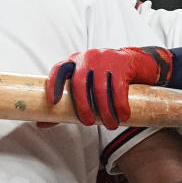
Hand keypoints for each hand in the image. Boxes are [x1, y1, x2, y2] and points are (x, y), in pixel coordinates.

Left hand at [46, 46, 172, 129]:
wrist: (140, 62)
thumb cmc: (108, 79)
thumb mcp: (89, 87)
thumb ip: (68, 104)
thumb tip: (42, 123)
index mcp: (75, 62)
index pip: (59, 70)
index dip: (54, 85)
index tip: (53, 102)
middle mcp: (88, 58)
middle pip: (80, 83)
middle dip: (83, 107)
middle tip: (88, 123)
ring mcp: (105, 59)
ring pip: (100, 89)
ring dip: (105, 111)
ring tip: (110, 125)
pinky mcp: (122, 63)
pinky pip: (118, 88)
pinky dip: (120, 106)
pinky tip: (123, 116)